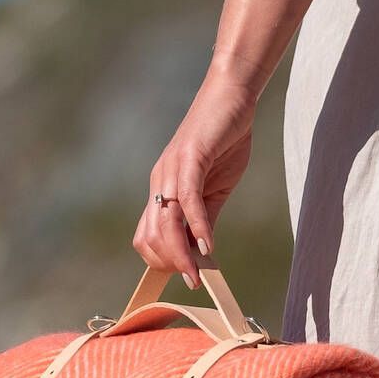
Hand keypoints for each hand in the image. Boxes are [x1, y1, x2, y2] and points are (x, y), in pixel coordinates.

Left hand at [132, 52, 258, 288]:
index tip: (186, 278)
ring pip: (164, 224)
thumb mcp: (216, 189)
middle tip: (194, 277)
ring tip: (197, 273)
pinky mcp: (190, 159)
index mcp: (163, 191)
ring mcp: (171, 171)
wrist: (231, 99)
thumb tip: (202, 252)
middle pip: (149, 237)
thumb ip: (205, 218)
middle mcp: (160, 183)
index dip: (161, 262)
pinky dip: (197, 226)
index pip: (147, 237)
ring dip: (180, 255)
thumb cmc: (224, 141)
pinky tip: (208, 244)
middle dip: (169, 264)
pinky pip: (188, 200)